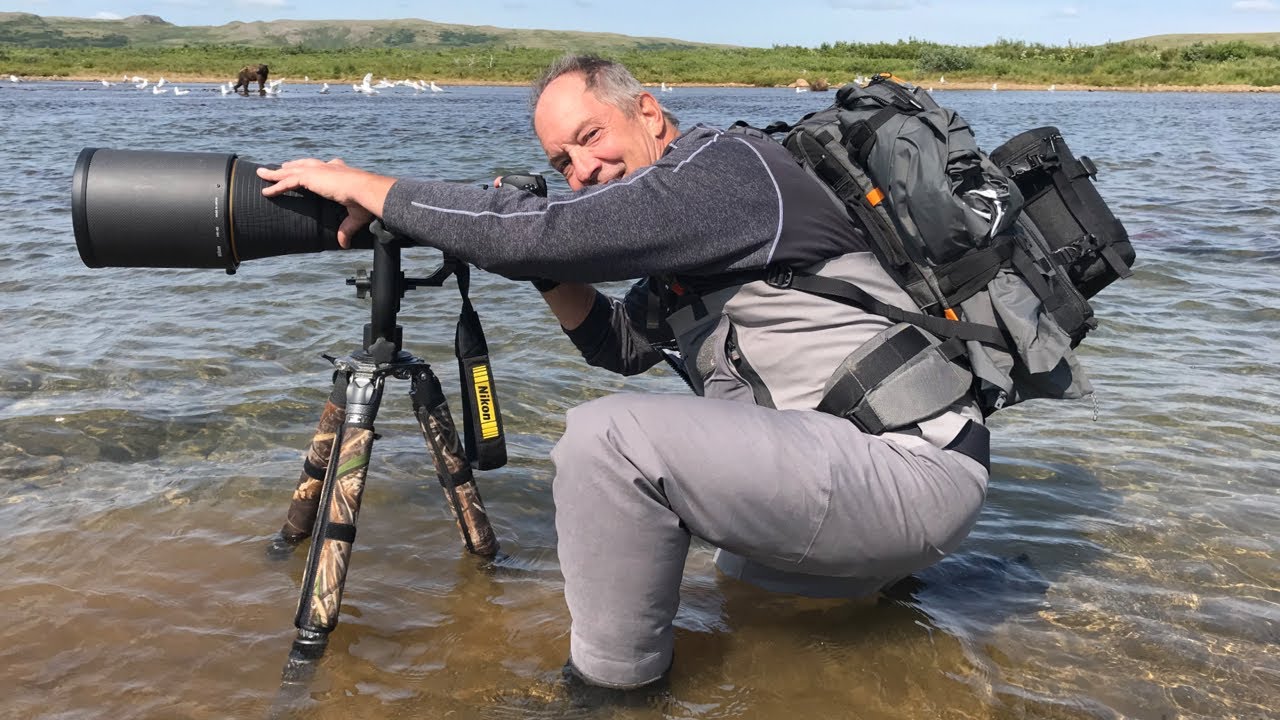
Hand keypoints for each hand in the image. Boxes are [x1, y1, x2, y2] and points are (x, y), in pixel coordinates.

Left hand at [257, 158, 395, 247]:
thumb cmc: (365, 201)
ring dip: (275, 173)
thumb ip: (346, 229)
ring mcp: (316, 171)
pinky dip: (275, 187)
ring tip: (262, 172)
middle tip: (284, 165)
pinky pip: (286, 182)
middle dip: (293, 165)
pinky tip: (265, 191)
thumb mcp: (355, 215)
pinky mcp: (309, 177)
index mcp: (341, 172)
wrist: (363, 190)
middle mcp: (328, 168)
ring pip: (290, 171)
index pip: (327, 166)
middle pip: (304, 164)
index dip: (319, 167)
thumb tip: (344, 245)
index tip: (312, 168)